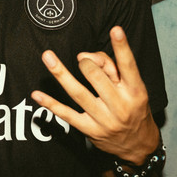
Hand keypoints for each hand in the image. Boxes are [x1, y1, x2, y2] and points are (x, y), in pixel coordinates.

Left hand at [31, 26, 158, 164]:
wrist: (139, 147)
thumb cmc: (133, 108)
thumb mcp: (133, 89)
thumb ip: (113, 68)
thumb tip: (84, 57)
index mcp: (135, 91)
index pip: (129, 65)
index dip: (122, 47)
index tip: (115, 29)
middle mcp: (120, 106)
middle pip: (97, 76)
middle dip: (87, 63)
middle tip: (83, 61)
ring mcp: (104, 120)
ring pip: (78, 93)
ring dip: (61, 74)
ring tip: (48, 57)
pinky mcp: (90, 130)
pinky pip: (67, 115)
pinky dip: (51, 104)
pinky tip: (37, 94)